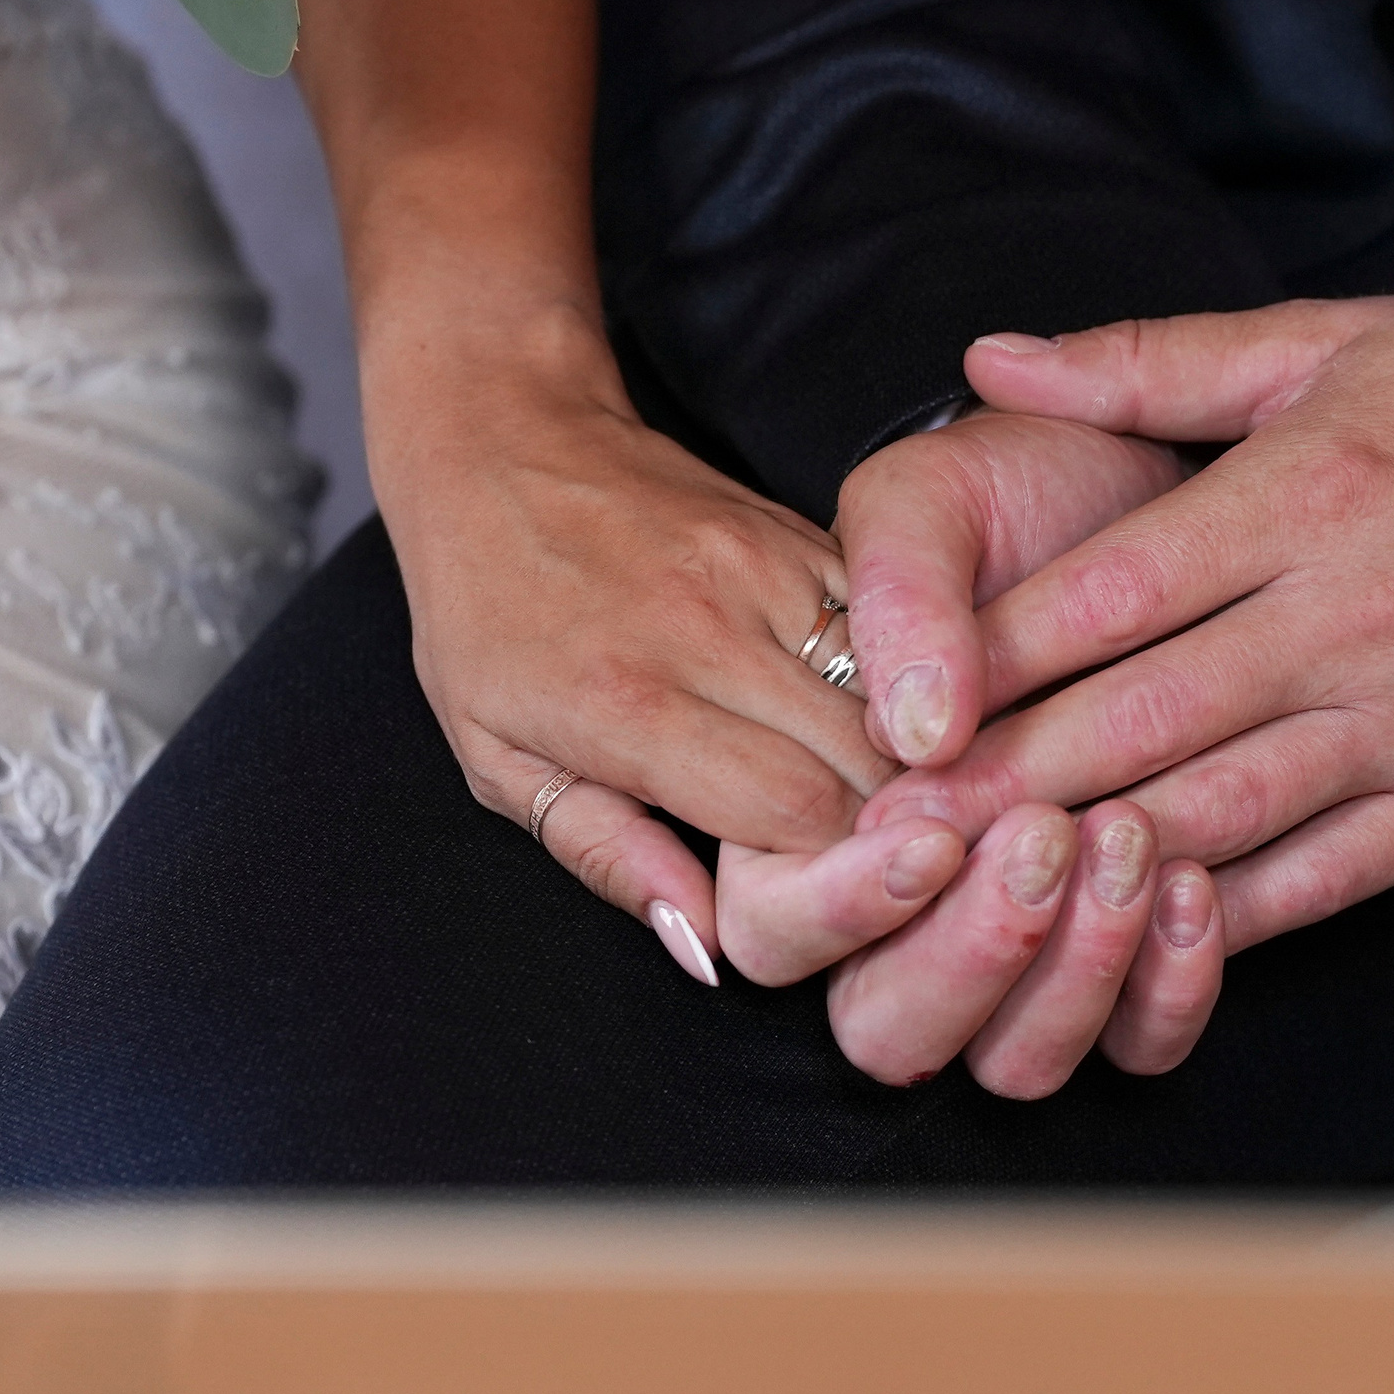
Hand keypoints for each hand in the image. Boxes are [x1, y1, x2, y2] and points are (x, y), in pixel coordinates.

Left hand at [368, 305, 895, 978]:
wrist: (500, 444)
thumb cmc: (485, 614)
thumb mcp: (499, 759)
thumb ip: (607, 856)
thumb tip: (708, 949)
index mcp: (630, 702)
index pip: (800, 814)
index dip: (839, 875)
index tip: (841, 901)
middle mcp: (712, 631)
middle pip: (867, 762)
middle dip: (891, 829)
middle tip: (890, 867)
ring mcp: (768, 570)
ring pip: (898, 693)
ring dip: (909, 761)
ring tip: (902, 807)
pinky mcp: (804, 532)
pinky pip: (892, 626)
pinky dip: (905, 686)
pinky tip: (893, 727)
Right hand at [711, 411, 1222, 1093]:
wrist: (1151, 490)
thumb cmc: (1018, 497)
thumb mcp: (933, 498)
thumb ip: (897, 593)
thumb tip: (916, 731)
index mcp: (810, 818)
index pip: (778, 928)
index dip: (844, 902)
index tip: (928, 831)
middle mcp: (905, 911)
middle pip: (889, 1027)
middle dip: (965, 954)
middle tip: (1045, 832)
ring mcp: (1019, 950)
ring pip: (1015, 1061)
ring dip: (1069, 977)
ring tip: (1128, 838)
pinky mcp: (1129, 962)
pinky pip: (1137, 1049)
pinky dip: (1168, 991)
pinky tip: (1196, 887)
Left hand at [858, 292, 1393, 956]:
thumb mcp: (1330, 335)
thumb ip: (1151, 359)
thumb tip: (991, 355)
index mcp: (1307, 493)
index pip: (1107, 595)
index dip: (987, 662)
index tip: (894, 712)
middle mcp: (1356, 614)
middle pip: (1143, 717)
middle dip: (1005, 784)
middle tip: (893, 833)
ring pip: (1224, 810)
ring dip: (1092, 858)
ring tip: (981, 891)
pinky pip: (1329, 877)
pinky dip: (1228, 913)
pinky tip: (1136, 930)